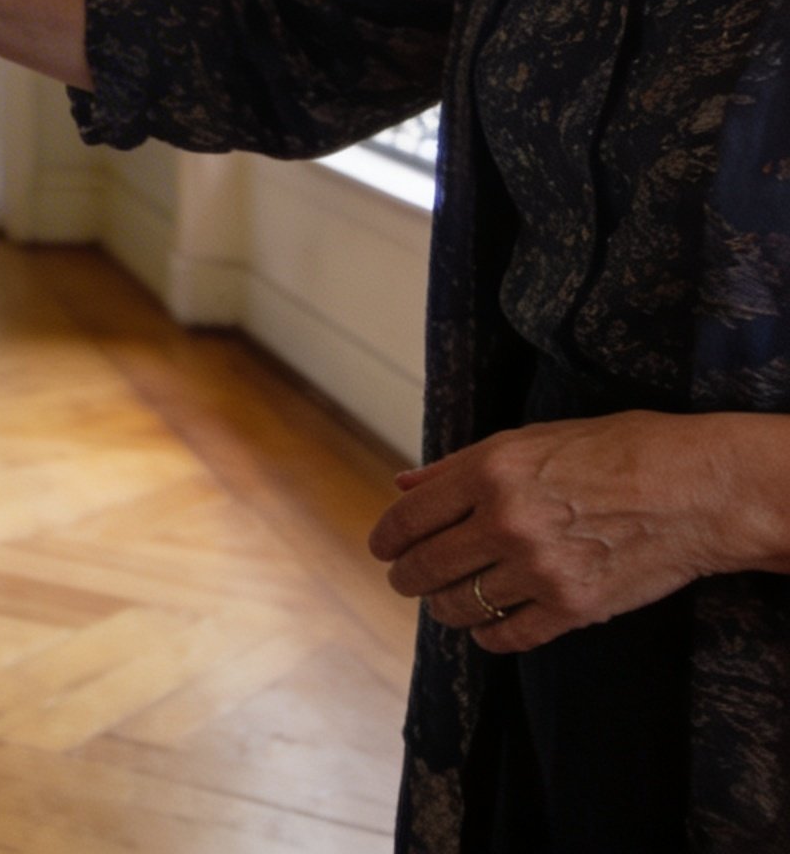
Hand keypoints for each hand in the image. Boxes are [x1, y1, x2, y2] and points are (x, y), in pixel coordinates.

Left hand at [367, 411, 748, 653]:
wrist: (693, 488)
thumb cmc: (612, 450)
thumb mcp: (527, 439)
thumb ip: (458, 466)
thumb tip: (403, 482)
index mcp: (489, 470)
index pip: (410, 515)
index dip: (386, 537)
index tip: (380, 547)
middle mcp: (506, 521)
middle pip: (426, 565)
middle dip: (406, 576)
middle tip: (404, 579)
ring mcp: (540, 569)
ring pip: (460, 604)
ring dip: (443, 607)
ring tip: (443, 601)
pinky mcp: (574, 607)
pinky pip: (509, 634)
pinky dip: (488, 635)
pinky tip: (485, 627)